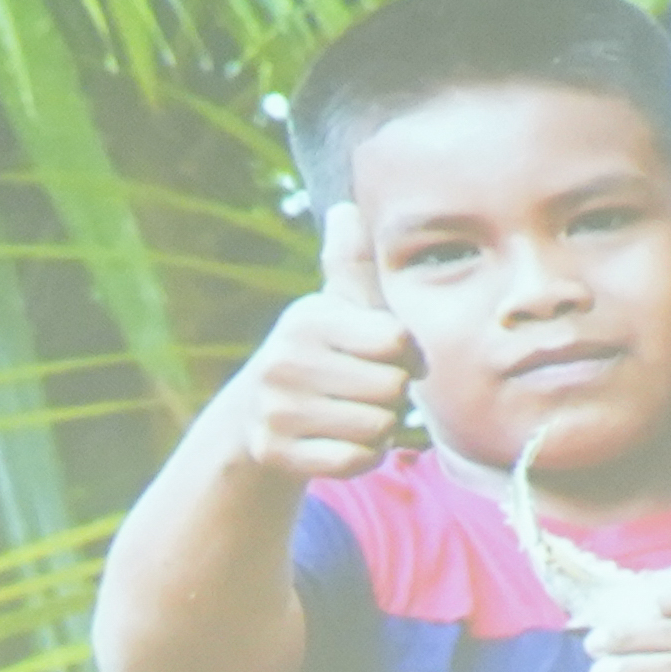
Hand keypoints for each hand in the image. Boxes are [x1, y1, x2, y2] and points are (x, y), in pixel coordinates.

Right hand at [221, 206, 423, 483]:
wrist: (259, 410)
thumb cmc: (321, 351)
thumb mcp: (335, 306)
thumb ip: (350, 265)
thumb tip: (345, 210)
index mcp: (307, 318)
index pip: (396, 340)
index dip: (410, 354)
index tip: (397, 356)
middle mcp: (284, 362)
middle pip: (392, 388)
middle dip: (394, 394)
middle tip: (371, 391)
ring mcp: (275, 410)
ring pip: (378, 427)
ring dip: (383, 427)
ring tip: (360, 413)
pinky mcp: (275, 453)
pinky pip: (355, 461)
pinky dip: (366, 456)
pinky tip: (349, 441)